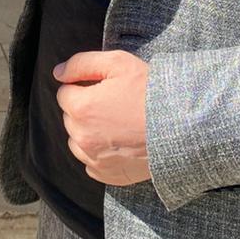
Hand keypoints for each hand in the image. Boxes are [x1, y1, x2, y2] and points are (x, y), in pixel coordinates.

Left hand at [55, 50, 151, 185]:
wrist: (181, 127)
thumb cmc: (150, 93)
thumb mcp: (118, 63)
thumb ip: (82, 64)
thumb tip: (58, 72)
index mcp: (81, 108)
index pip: (65, 93)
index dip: (84, 87)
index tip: (105, 88)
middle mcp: (81, 136)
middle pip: (70, 117)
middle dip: (85, 109)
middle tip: (114, 104)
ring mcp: (93, 158)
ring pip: (77, 141)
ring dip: (89, 132)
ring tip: (116, 123)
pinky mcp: (106, 175)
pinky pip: (91, 163)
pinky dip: (99, 153)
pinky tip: (119, 142)